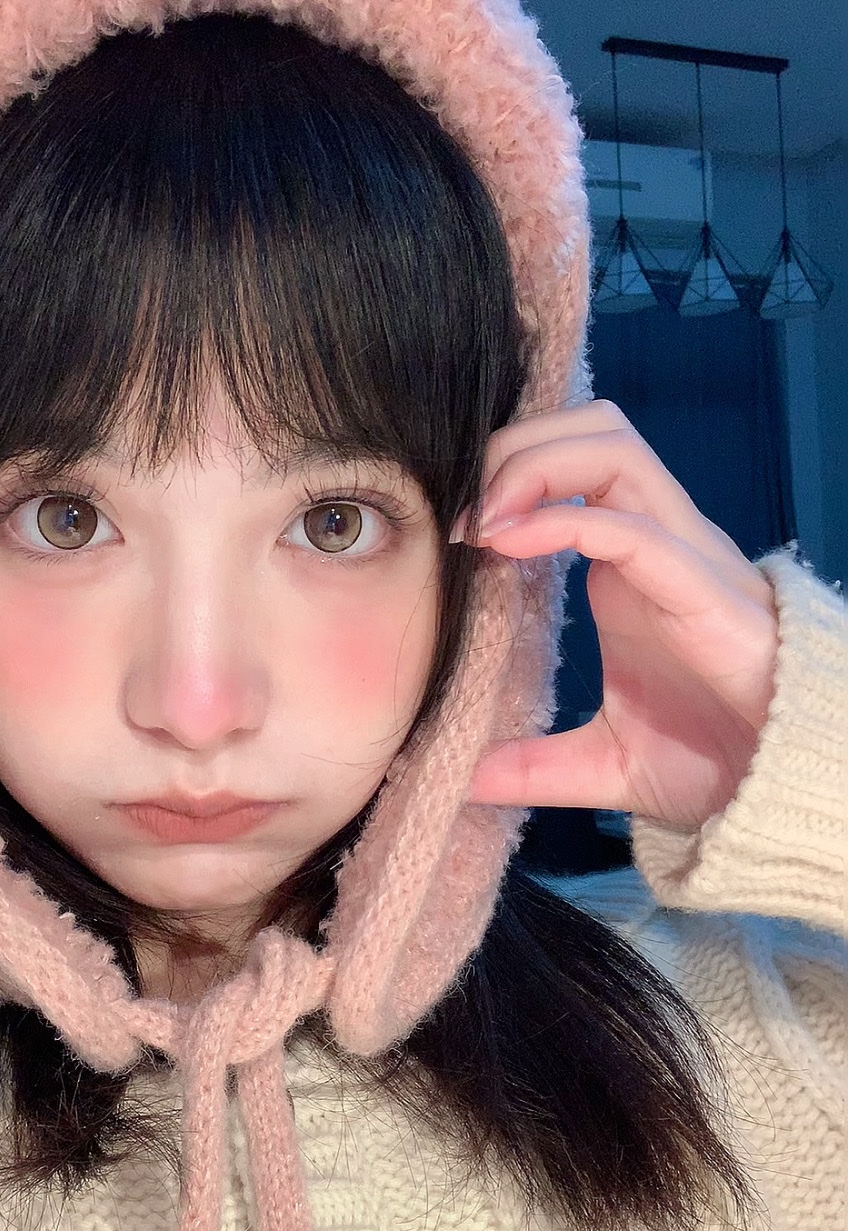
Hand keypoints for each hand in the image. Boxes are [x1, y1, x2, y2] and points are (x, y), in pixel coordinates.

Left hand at [466, 401, 778, 830]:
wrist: (784, 794)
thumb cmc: (716, 764)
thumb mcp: (605, 763)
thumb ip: (535, 765)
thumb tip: (465, 780)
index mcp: (631, 568)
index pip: (575, 466)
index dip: (508, 473)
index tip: (451, 529)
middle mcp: (658, 544)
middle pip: (593, 431)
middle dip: (517, 445)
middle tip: (462, 510)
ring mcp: (683, 558)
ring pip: (615, 450)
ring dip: (537, 465)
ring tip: (484, 520)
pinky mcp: (701, 591)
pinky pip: (630, 526)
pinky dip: (561, 519)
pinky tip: (508, 544)